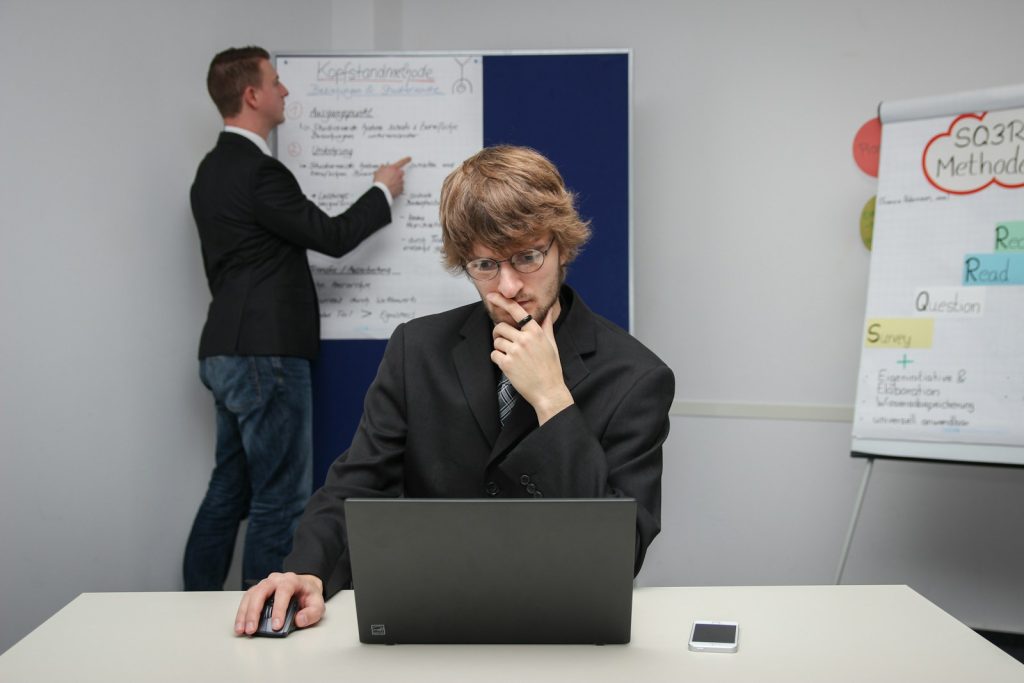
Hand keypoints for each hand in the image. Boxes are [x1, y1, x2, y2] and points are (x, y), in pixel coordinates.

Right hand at [234, 572, 324, 635]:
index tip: (276, 625)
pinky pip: (247, 599)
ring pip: (251, 595)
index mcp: (292, 580)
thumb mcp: (318, 604)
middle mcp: (276, 580)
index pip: (283, 592)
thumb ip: (312, 613)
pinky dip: (242, 613)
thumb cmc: (309, 595)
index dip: (279, 609)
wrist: (304, 586)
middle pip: (262, 591)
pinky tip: (240, 625)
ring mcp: (265, 584)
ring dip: (244, 613)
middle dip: (255, 611)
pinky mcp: (258, 591)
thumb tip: (299, 620)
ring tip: (242, 630)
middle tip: (252, 629)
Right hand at [373, 156, 411, 197]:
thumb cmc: (380, 181)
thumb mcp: (378, 172)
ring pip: (400, 180)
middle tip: (391, 177)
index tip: (409, 158)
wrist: (382, 191)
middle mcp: (399, 174)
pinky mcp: (401, 188)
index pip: (402, 162)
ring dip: (396, 181)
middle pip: (401, 172)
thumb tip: (383, 166)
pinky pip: (400, 187)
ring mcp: (401, 181)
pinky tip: (391, 188)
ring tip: (389, 184)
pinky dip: (397, 188)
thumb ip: (382, 168)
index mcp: (393, 168)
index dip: (406, 160)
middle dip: (397, 174)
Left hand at [487, 293, 572, 424]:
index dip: (502, 301)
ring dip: (499, 347)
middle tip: (505, 342)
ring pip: (496, 341)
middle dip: (499, 333)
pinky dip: (498, 359)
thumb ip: (546, 325)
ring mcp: (515, 351)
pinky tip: (508, 365)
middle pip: (500, 327)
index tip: (492, 296)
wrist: (548, 391)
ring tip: (510, 356)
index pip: (516, 311)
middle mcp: (524, 339)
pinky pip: (494, 354)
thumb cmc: (551, 368)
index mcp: (535, 332)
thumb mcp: (551, 343)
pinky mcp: (507, 364)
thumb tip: (550, 310)